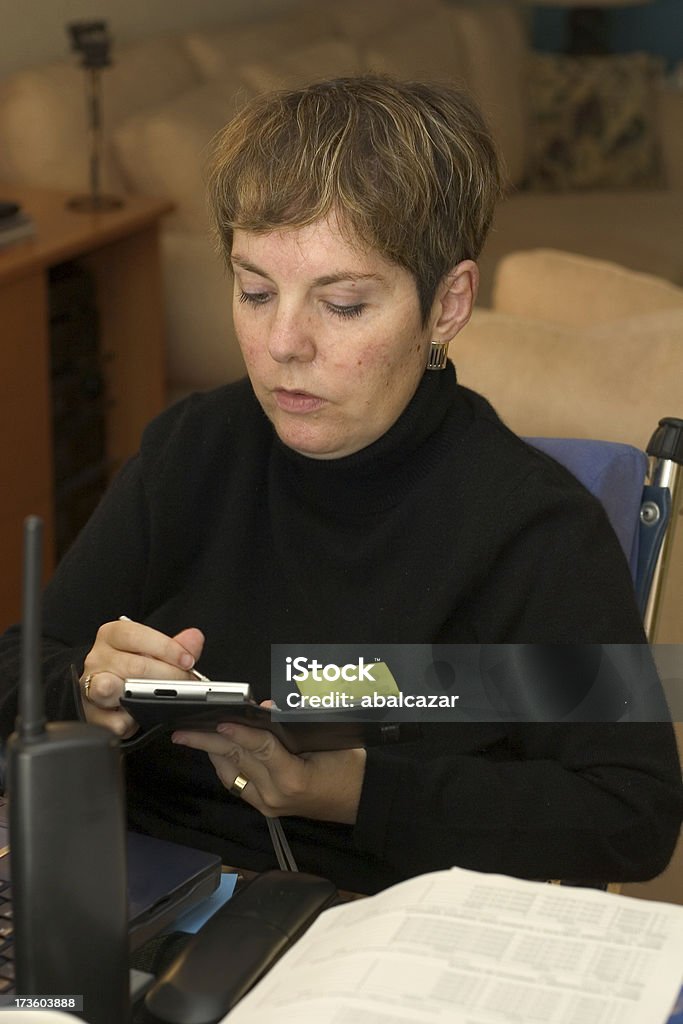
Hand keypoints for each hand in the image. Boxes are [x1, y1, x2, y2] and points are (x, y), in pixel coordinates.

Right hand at [80, 620, 204, 737]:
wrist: (104, 691)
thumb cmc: (132, 668)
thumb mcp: (154, 652)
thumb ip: (176, 647)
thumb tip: (194, 638)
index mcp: (112, 636)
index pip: (136, 635)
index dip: (166, 648)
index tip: (188, 661)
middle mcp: (97, 658)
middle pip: (133, 665)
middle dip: (167, 676)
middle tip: (186, 684)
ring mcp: (89, 686)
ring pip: (112, 689)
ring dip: (140, 695)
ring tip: (157, 696)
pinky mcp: (90, 714)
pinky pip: (111, 720)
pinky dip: (129, 722)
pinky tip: (140, 718)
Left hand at [172, 718, 366, 824]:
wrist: (362, 800)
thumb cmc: (350, 767)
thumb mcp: (328, 737)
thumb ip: (295, 721)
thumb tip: (265, 707)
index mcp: (293, 777)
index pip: (259, 747)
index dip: (239, 730)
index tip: (219, 718)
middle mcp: (275, 795)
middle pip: (237, 759)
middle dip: (208, 742)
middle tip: (183, 730)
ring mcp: (268, 804)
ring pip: (230, 773)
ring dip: (210, 753)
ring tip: (190, 736)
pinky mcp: (266, 808)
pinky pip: (236, 784)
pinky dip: (224, 765)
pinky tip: (215, 752)